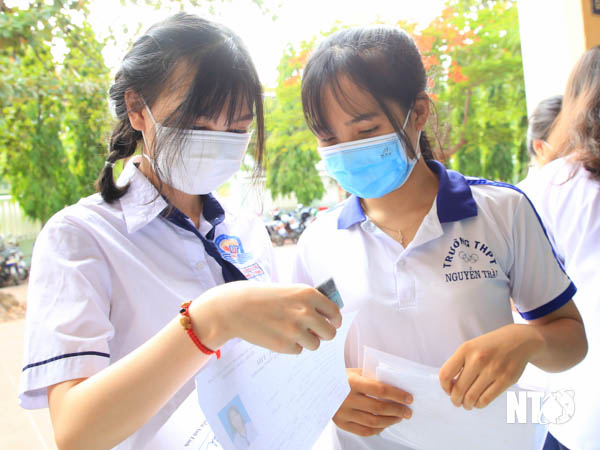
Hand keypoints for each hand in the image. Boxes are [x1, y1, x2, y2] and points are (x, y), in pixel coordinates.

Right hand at [191, 281, 341, 353]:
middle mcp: (306, 312)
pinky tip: (278, 335)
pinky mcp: (285, 345)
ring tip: (289, 331)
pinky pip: (298, 350)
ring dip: (306, 341)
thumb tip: (328, 318)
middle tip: (312, 331)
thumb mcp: (290, 292)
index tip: (331, 324)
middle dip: (322, 334)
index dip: (334, 321)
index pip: (335, 313)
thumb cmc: (263, 297)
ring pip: (315, 344)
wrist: (235, 307)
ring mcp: (296, 330)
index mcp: (309, 294)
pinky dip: (291, 346)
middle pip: (330, 333)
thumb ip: (308, 303)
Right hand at [333, 368, 412, 436]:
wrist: (316, 387)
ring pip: (373, 422)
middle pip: (379, 408)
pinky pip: (364, 431)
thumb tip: (394, 384)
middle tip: (408, 411)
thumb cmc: (339, 377)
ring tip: (399, 418)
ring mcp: (343, 412)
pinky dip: (378, 429)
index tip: (409, 398)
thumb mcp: (354, 372)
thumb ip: (371, 377)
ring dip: (390, 421)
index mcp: (352, 382)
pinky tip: (385, 425)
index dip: (397, 395)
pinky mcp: (341, 423)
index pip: (380, 389)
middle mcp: (347, 398)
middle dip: (397, 410)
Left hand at [439, 324, 542, 409]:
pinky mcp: (506, 379)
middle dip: (455, 399)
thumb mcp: (470, 347)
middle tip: (456, 401)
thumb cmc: (489, 346)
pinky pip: (486, 399)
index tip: (448, 390)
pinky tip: (477, 402)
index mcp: (465, 349)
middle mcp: (478, 359)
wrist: (518, 340)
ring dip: (466, 404)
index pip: (445, 374)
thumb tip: (450, 388)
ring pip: (472, 397)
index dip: (444, 386)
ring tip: (466, 404)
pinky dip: (479, 404)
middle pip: (458, 389)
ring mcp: (493, 370)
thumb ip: (459, 364)